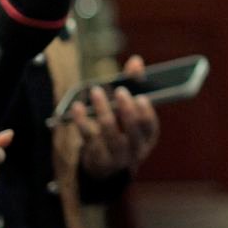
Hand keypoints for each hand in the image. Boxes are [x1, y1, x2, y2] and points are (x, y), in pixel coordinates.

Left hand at [68, 55, 158, 177]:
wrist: (106, 167)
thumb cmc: (121, 130)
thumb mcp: (130, 111)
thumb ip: (135, 85)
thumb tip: (136, 61)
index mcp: (147, 137)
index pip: (150, 126)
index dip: (146, 112)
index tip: (139, 97)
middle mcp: (135, 149)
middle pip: (132, 131)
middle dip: (126, 110)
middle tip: (119, 91)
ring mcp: (116, 156)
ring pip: (111, 135)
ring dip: (103, 111)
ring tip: (96, 91)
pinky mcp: (97, 158)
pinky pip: (89, 138)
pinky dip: (82, 121)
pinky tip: (77, 107)